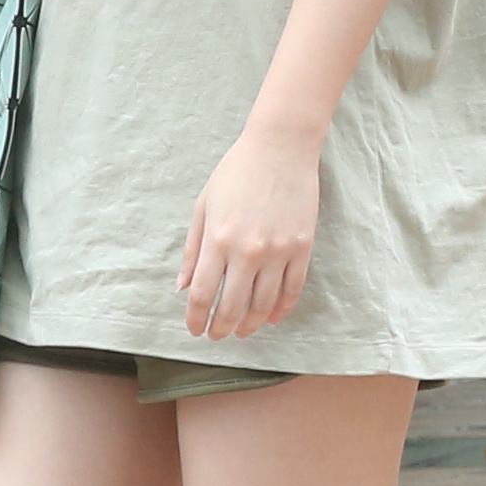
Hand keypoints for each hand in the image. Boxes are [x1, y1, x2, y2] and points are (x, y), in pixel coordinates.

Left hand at [179, 125, 320, 345]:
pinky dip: (281, 309)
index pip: (202, 295)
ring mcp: (278, 251)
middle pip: (232, 307)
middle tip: (216, 336)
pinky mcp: (302, 248)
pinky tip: (270, 318)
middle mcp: (248, 251)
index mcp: (218, 240)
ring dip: (249, 324)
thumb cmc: (235, 174)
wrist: (280, 149)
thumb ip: (194, 250)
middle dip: (221, 328)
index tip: (194, 329)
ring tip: (241, 331)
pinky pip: (292, 290)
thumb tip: (183, 287)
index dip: (195, 319)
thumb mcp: (203, 207)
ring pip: (263, 304)